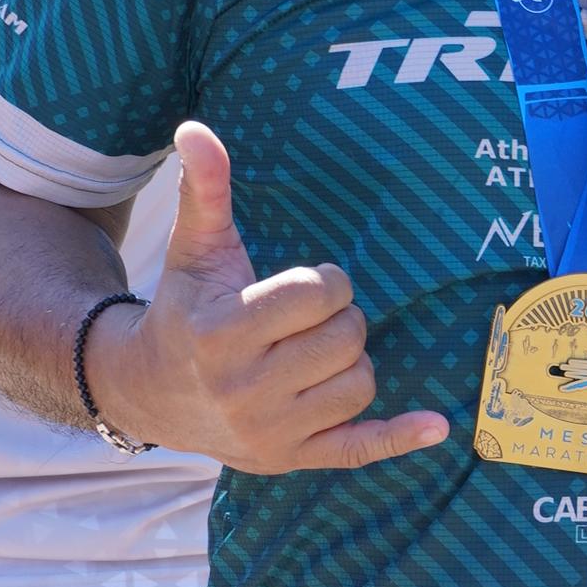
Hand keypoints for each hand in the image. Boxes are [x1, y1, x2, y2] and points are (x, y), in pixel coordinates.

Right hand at [84, 122, 449, 472]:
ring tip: (315, 354)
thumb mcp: (194, 250)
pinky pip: (359, 449)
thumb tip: (195, 129)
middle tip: (310, 321)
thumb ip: (206, 191)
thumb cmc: (185, 308)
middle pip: (346, 339)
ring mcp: (269, 430)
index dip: (326, 283)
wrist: (150, 392)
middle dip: (340, 319)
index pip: (317, 295)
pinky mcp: (290, 457)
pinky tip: (436, 426)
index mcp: (223, 332)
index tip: (307, 286)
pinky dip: (398, 437)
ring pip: (360, 383)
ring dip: (352, 362)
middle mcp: (244, 388)